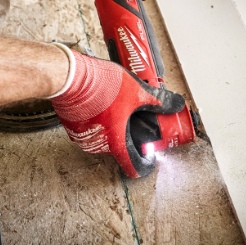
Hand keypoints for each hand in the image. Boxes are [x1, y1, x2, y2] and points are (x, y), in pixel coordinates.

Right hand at [51, 51, 184, 177]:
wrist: (69, 76)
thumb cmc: (100, 85)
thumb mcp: (137, 91)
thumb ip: (158, 101)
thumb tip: (176, 103)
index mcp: (116, 143)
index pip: (133, 167)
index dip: (145, 163)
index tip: (149, 157)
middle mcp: (97, 146)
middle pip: (119, 148)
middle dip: (129, 136)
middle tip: (134, 118)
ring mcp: (82, 138)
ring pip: (104, 138)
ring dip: (112, 127)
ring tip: (117, 106)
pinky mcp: (71, 128)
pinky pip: (90, 130)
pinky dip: (97, 122)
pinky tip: (101, 104)